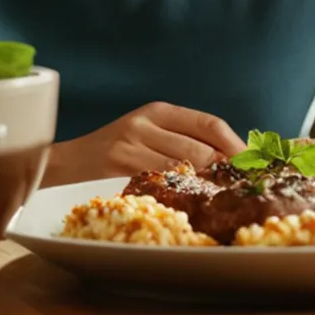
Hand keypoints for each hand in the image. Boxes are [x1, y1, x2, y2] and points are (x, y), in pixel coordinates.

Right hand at [41, 101, 245, 186]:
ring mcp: (130, 143)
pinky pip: (156, 182)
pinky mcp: (115, 166)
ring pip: (181, 167)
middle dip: (224, 171)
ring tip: (221, 200)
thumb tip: (228, 159)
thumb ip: (180, 140)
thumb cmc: (112, 152)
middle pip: (200, 149)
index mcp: (159, 110)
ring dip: (203, 186)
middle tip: (242, 189)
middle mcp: (146, 122)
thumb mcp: (147, 134)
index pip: (209, 123)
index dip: (234, 144)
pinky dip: (175, 193)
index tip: (252, 163)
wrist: (62, 163)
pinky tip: (185, 204)